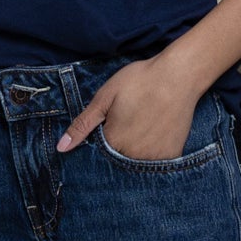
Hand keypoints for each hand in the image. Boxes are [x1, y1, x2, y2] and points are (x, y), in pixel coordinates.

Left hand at [57, 54, 203, 161]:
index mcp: (113, 143)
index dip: (98, 142)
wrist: (179, 75)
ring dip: (133, 153)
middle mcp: (133, 157)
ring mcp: (154, 159)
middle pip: (116, 162)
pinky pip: (156, 164)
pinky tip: (153, 134)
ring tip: (140, 127)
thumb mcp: (105, 98)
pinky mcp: (172, 156)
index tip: (107, 127)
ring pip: (135, 164)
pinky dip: (151, 153)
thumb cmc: (139, 82)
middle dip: (115, 149)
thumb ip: (83, 125)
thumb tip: (61, 148)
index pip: (96, 156)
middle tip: (127, 123)